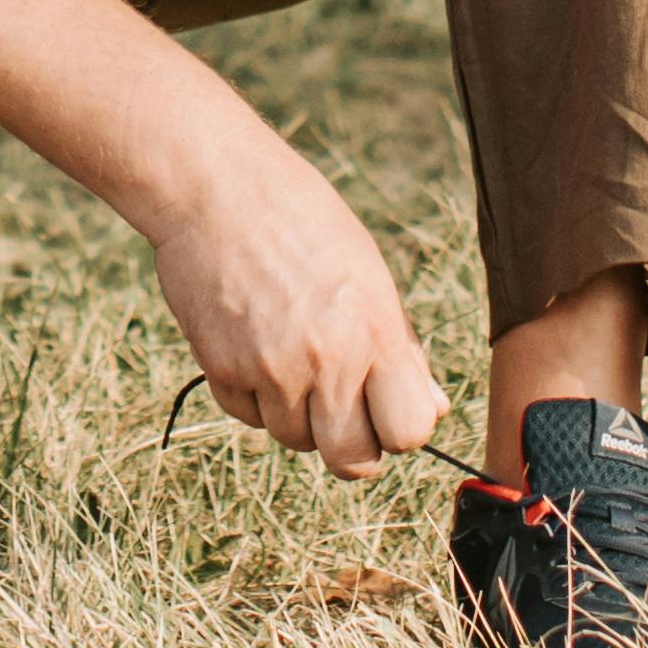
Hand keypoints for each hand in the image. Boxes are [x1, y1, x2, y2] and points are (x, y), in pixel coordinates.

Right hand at [149, 132, 450, 478]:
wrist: (215, 187)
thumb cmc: (301, 219)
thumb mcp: (369, 271)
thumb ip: (399, 346)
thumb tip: (432, 409)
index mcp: (375, 330)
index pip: (409, 432)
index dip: (400, 427)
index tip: (387, 407)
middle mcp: (327, 358)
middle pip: (352, 460)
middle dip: (352, 443)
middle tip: (344, 406)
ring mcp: (271, 369)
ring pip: (296, 440)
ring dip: (299, 413)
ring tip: (291, 351)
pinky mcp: (222, 370)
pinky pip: (249, 416)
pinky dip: (254, 395)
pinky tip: (254, 341)